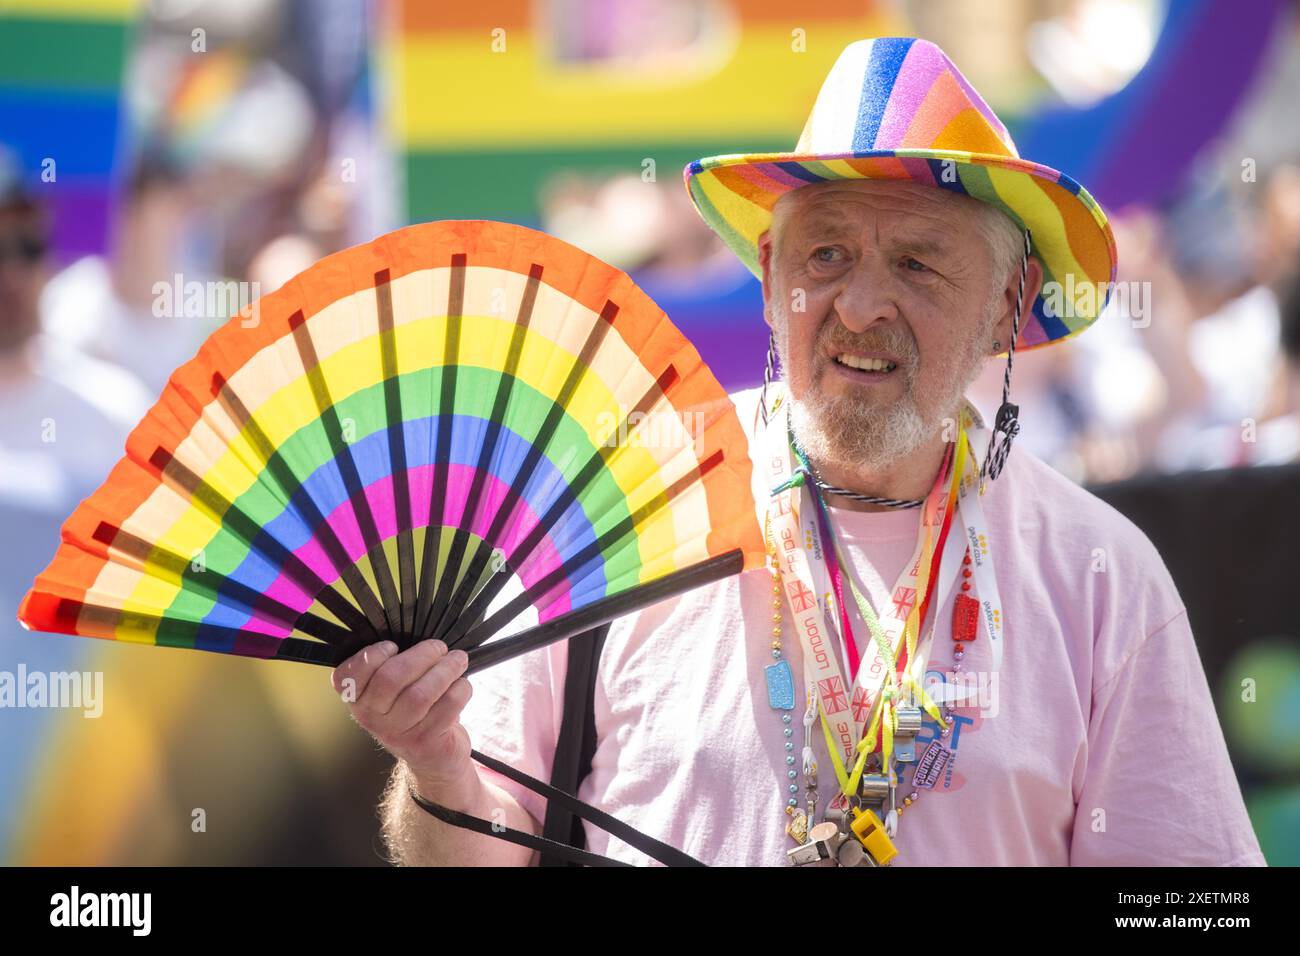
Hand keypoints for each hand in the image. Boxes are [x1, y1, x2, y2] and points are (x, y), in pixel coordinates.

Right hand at [332, 639, 474, 792]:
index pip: (347, 677)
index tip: (392, 646)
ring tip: (458, 659)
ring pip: (420, 694)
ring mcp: (397, 733)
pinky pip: (446, 707)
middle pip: (390, 679)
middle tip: (439, 647)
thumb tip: (419, 629)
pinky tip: (462, 684)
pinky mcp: (424, 743)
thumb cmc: (413, 710)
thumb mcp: (394, 692)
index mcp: (357, 700)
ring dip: (445, 670)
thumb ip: (394, 664)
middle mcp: (371, 718)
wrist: (432, 757)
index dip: (370, 656)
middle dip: (421, 656)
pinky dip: (459, 689)